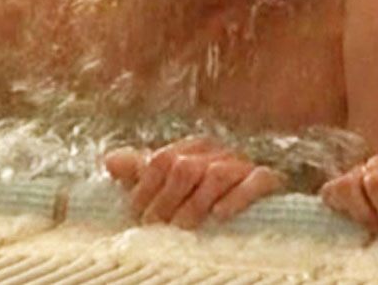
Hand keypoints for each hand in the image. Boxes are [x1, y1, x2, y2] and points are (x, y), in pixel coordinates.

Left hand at [105, 137, 283, 228]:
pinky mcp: (268, 179)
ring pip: (216, 174)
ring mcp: (243, 165)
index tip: (137, 215)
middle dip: (167, 200)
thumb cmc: (208, 197)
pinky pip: (256, 181)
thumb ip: (143, 172)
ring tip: (183, 227)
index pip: (162, 159)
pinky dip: (237, 197)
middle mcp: (217, 152)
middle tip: (157, 227)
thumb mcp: (172, 185)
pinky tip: (221, 215)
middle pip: (185, 166)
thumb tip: (109, 160)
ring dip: (195, 204)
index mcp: (193, 149)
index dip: (145, 187)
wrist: (260, 204)